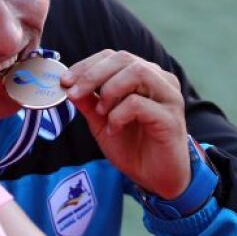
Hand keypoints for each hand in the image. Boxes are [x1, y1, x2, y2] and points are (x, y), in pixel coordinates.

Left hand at [61, 49, 190, 197]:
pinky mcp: (171, 117)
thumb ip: (88, 102)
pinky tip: (114, 129)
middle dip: (93, 75)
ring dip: (110, 90)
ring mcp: (169, 96)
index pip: (113, 56)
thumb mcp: (102, 123)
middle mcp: (160, 80)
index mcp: (144, 76)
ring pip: (137, 72)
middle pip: (124, 59)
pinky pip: (139, 103)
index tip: (65, 81)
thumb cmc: (132, 148)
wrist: (156, 178)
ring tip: (100, 112)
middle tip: (73, 93)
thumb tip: (67, 85)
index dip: (87, 65)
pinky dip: (119, 114)